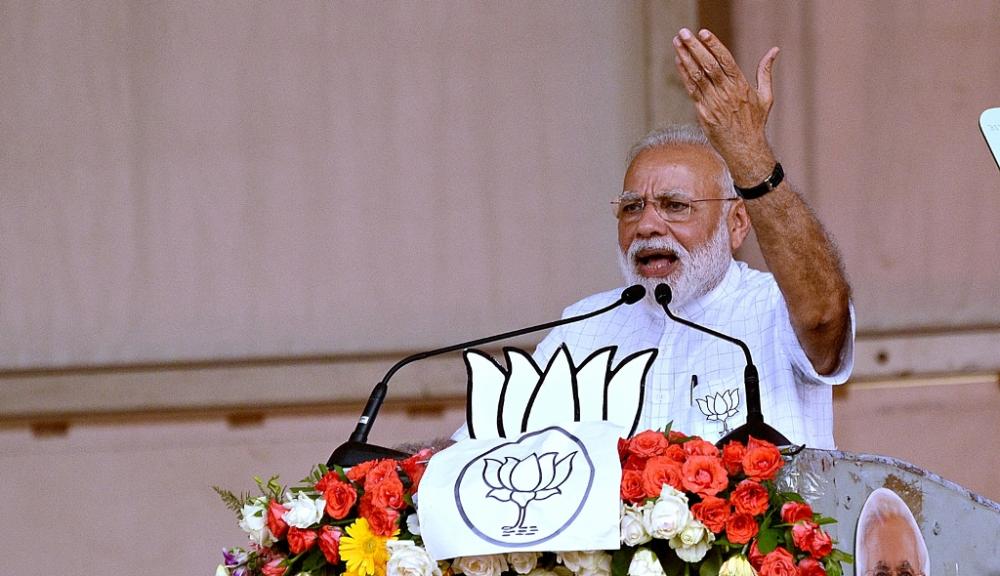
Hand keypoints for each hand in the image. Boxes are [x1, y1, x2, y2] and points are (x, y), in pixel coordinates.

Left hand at [672, 28, 778, 184]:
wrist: (744, 150)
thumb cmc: (755, 123)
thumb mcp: (766, 97)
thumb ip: (765, 72)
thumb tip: (774, 50)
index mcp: (741, 86)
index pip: (725, 61)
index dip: (714, 46)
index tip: (703, 32)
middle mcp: (726, 93)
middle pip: (708, 66)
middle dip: (694, 48)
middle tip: (683, 33)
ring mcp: (713, 103)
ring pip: (697, 77)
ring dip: (685, 58)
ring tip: (677, 43)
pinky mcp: (703, 113)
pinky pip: (691, 90)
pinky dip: (684, 75)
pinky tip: (678, 61)